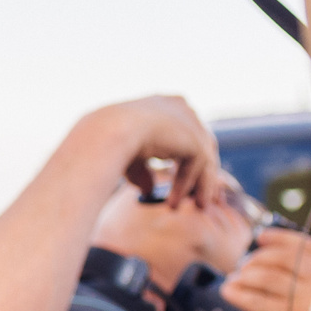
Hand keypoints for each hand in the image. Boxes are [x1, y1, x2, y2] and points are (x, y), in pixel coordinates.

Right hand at [92, 95, 217, 208]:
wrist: (106, 133)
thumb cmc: (108, 141)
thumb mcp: (127, 157)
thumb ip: (143, 171)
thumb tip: (149, 189)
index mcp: (164, 104)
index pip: (184, 130)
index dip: (187, 154)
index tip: (185, 175)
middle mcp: (181, 108)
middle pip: (202, 142)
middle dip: (203, 169)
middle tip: (201, 192)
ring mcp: (191, 122)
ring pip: (203, 158)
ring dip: (201, 184)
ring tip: (196, 206)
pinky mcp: (194, 140)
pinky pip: (198, 168)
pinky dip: (188, 187)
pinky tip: (173, 204)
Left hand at [221, 227, 310, 310]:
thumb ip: (308, 277)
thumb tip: (270, 249)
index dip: (283, 238)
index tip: (261, 237)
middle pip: (288, 258)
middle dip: (260, 258)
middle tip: (243, 265)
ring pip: (271, 278)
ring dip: (246, 276)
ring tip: (234, 281)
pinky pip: (260, 301)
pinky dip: (240, 294)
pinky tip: (229, 292)